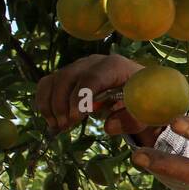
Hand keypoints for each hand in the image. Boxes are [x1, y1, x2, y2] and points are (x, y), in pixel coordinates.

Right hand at [35, 53, 159, 143]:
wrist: (139, 89)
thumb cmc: (143, 99)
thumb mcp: (144, 112)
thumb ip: (131, 119)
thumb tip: (108, 127)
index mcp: (115, 66)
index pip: (92, 77)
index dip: (80, 96)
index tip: (77, 117)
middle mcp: (93, 62)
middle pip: (68, 76)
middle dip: (63, 103)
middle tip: (66, 126)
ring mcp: (78, 67)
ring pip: (54, 80)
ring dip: (51, 104)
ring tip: (58, 126)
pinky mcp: (68, 75)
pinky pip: (48, 83)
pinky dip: (44, 101)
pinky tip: (51, 119)